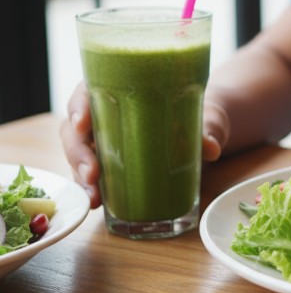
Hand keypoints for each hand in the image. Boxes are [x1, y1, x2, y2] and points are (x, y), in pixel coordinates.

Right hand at [60, 83, 230, 208]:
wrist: (204, 132)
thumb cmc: (199, 113)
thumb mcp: (208, 117)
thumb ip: (209, 128)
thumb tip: (211, 148)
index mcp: (122, 90)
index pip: (88, 91)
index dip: (79, 106)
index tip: (82, 123)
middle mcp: (106, 114)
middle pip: (76, 129)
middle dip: (79, 152)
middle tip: (93, 173)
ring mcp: (104, 140)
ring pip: (79, 154)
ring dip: (81, 176)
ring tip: (95, 198)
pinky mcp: (110, 163)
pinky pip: (91, 174)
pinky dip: (91, 188)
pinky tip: (98, 203)